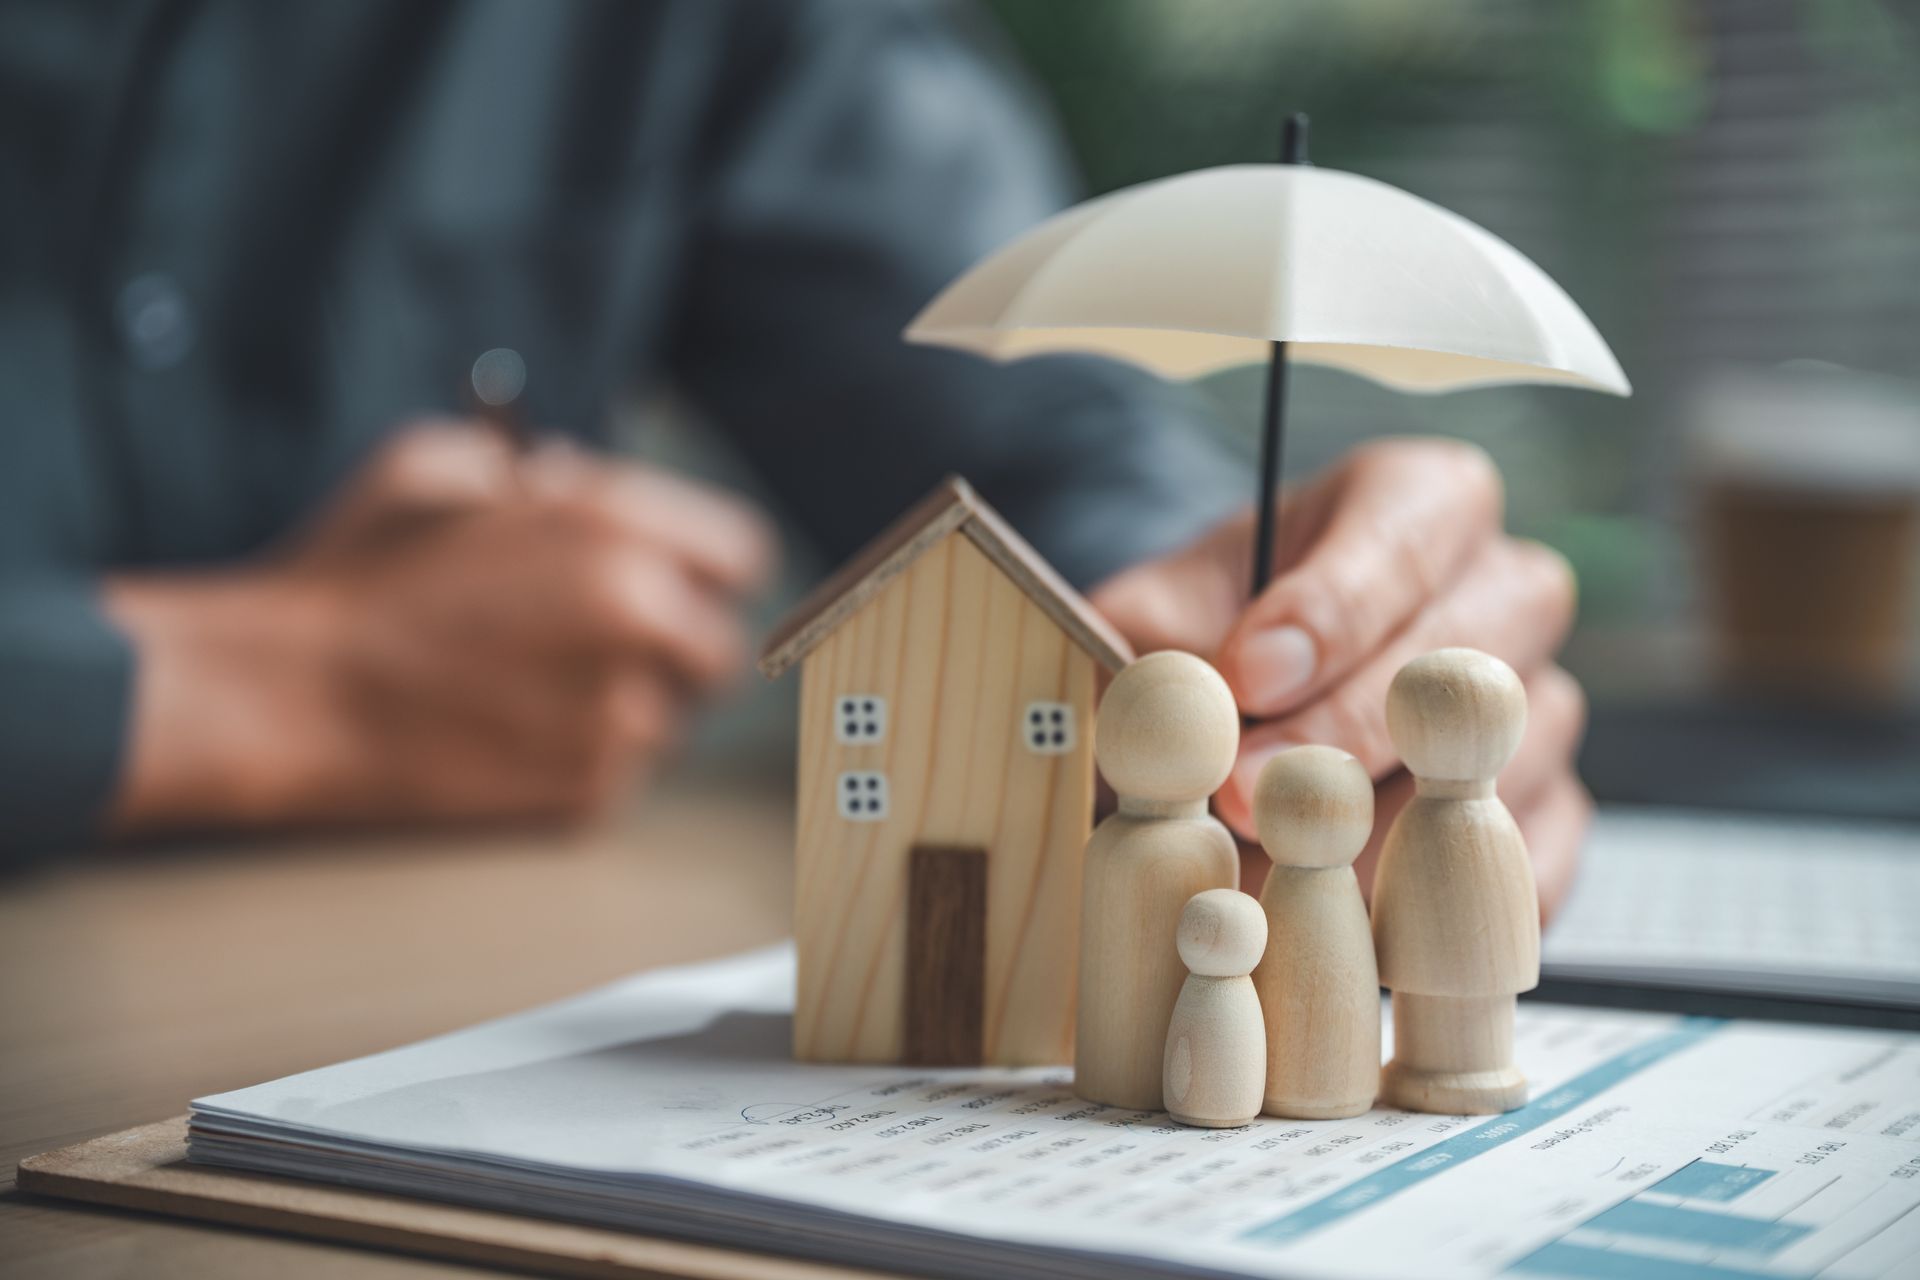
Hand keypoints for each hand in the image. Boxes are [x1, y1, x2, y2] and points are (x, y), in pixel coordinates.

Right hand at [105, 422, 775, 832]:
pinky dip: (581, 760)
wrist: (285, 695)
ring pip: (675, 718)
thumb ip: (537, 469)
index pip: (741, 555)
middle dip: (673, 648)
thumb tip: (583, 480)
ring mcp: (621, 714)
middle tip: (604, 647)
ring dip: (627, 706)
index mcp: (615, 530)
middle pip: (721, 648)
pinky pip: (622, 773)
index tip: (673, 582)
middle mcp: (639, 621)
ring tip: (528, 688)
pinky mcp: (590, 792)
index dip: (703, 570)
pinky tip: (505, 733)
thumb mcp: (441, 468)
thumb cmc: (352, 575)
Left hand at [1089, 439, 1587, 917]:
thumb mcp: (1162, 614)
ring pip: (1502, 766)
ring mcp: (1543, 705)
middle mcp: (1506, 591)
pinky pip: (1529, 864)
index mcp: (1420, 501)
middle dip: (1344, 732)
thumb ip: (1152, 641)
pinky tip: (1354, 922)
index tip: (1246, 677)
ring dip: (1382, 828)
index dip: (1329, 611)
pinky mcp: (1554, 811)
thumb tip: (1160, 698)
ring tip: (1275, 868)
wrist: (1245, 714)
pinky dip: (1443, 903)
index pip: (1406, 534)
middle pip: (1467, 656)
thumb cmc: (1213, 638)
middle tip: (1244, 791)